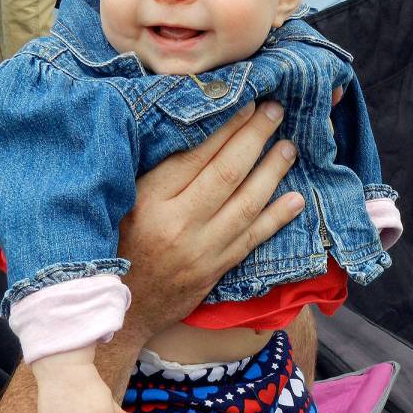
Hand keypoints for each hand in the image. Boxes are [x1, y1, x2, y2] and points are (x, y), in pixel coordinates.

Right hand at [119, 101, 304, 340]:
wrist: (120, 309)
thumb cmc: (117, 246)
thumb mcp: (122, 203)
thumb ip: (154, 174)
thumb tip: (191, 131)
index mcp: (150, 200)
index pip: (197, 155)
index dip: (226, 126)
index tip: (246, 103)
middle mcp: (179, 224)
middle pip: (228, 173)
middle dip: (255, 138)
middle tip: (275, 112)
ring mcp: (202, 250)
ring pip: (247, 204)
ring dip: (272, 172)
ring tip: (288, 148)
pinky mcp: (216, 269)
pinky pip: (253, 239)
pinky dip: (277, 218)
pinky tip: (296, 199)